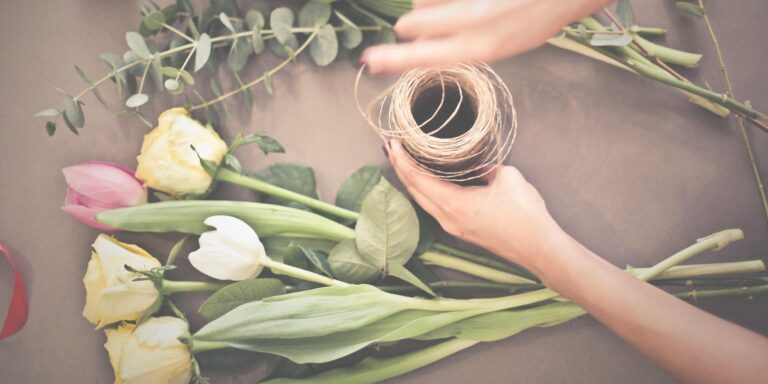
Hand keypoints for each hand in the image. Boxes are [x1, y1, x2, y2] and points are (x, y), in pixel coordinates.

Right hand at [361, 0, 611, 73]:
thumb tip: (420, 44)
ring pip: (421, 1)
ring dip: (430, 4)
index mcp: (478, 49)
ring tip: (462, 6)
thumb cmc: (531, 21)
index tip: (369, 60)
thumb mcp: (495, 46)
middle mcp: (472, 23)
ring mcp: (469, 2)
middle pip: (411, 23)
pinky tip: (467, 3)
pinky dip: (439, 0)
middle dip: (414, 24)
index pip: (421, 58)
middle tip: (435, 24)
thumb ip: (456, 46)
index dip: (391, 59)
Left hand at [387, 140, 567, 269]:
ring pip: (423, 201)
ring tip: (404, 162)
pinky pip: (435, 207)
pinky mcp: (462, 230)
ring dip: (412, 181)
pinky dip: (426, 191)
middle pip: (414, 191)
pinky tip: (427, 181)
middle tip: (392, 148)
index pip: (417, 179)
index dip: (402, 160)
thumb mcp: (507, 177)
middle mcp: (448, 218)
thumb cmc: (525, 215)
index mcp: (454, 204)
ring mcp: (454, 227)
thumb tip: (478, 165)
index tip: (392, 144)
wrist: (539, 248)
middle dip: (400, 168)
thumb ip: (486, 166)